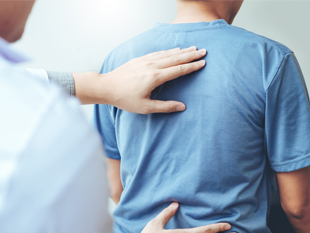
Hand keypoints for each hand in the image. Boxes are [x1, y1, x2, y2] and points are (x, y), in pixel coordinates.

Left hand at [73, 47, 205, 112]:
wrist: (106, 87)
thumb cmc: (125, 99)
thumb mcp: (145, 107)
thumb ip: (165, 107)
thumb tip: (182, 107)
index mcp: (155, 77)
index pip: (178, 70)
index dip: (191, 67)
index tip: (202, 63)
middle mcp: (152, 66)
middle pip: (176, 58)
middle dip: (191, 55)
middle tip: (203, 51)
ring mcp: (145, 61)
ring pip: (167, 53)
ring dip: (181, 50)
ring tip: (192, 48)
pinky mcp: (140, 59)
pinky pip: (158, 53)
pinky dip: (168, 51)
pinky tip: (174, 49)